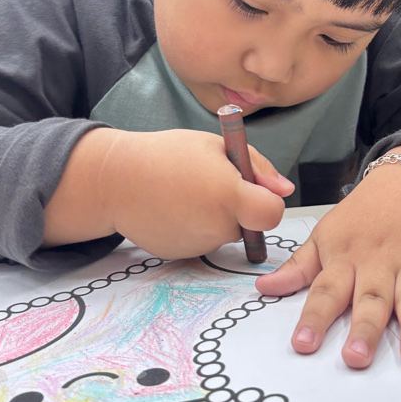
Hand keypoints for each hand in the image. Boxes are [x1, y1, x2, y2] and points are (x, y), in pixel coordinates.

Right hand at [43, 127, 293, 258]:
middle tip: (210, 184)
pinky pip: (204, 242)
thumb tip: (285, 190)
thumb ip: (257, 167)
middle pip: (248, 225)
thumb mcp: (215, 145)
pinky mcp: (184, 256)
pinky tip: (175, 209)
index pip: (272, 214)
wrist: (114, 181)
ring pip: (225, 233)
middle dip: (239, 208)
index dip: (269, 203)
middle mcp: (217, 226)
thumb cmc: (166, 155)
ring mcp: (200, 245)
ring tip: (187, 194)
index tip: (255, 191)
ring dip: (217, 217)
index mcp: (229, 195)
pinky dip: (196, 228)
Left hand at [255, 148, 400, 368]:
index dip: (314, 318)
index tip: (303, 345)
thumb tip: (263, 287)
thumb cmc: (363, 216)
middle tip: (357, 359)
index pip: (326, 291)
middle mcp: (379, 264)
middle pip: (371, 300)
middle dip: (364, 330)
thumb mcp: (325, 235)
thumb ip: (298, 268)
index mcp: (345, 259)